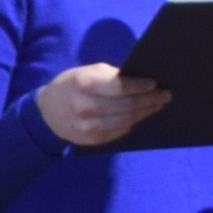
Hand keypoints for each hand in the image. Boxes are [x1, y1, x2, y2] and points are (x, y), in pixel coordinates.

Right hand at [38, 62, 169, 147]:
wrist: (46, 113)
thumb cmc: (71, 86)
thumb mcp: (85, 72)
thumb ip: (109, 76)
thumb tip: (138, 79)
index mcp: (84, 84)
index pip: (120, 86)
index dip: (140, 86)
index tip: (154, 83)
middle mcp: (86, 106)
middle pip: (127, 105)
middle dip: (150, 100)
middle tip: (165, 95)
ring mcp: (89, 126)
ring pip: (127, 120)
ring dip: (145, 112)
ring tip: (157, 105)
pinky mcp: (92, 140)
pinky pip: (120, 131)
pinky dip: (133, 123)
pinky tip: (141, 115)